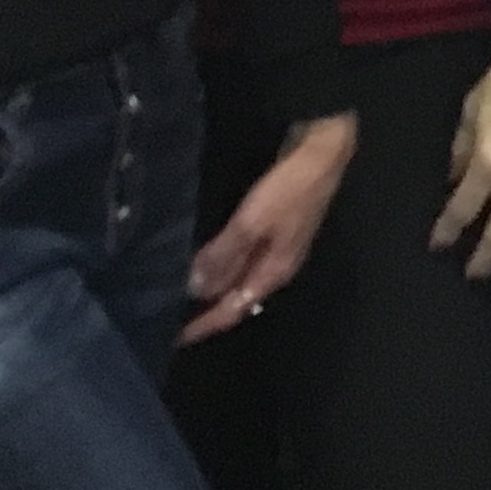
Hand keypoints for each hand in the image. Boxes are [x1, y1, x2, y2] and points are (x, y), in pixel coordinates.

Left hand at [181, 112, 356, 344]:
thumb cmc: (290, 189)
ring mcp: (275, 246)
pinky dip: (220, 261)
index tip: (172, 337)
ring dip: (210, 283)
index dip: (203, 325)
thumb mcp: (252, 222)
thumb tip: (194, 289)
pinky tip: (204, 254)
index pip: (232, 310)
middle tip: (167, 311)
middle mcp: (274, 266)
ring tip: (178, 285)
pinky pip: (240, 256)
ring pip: (236, 276)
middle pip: (235, 297)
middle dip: (204, 307)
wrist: (323, 152)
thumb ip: (224, 255)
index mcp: (273, 273)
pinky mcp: (272, 227)